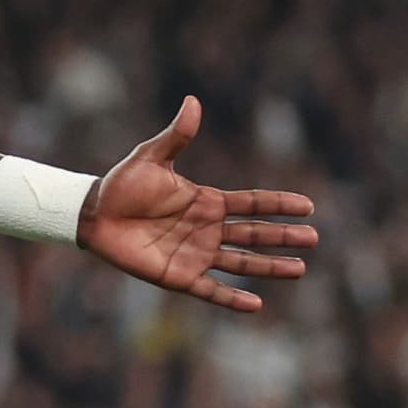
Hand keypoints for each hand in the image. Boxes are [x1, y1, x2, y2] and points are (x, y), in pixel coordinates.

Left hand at [82, 98, 318, 313]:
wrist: (93, 214)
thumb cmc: (121, 185)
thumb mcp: (151, 158)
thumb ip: (176, 135)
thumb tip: (192, 101)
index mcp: (207, 202)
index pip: (252, 204)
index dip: (279, 204)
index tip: (308, 206)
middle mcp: (207, 229)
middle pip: (254, 234)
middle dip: (283, 236)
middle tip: (313, 238)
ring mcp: (195, 253)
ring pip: (241, 262)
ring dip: (269, 267)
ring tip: (300, 269)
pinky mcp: (178, 276)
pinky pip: (210, 290)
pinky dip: (232, 298)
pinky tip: (256, 305)